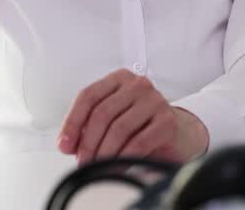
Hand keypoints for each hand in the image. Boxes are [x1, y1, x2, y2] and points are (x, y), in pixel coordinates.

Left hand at [57, 69, 209, 164]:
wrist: (179, 132)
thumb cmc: (141, 125)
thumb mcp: (114, 117)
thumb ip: (90, 125)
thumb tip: (68, 144)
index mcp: (120, 79)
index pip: (88, 96)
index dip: (72, 122)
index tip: (65, 145)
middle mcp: (138, 84)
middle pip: (102, 112)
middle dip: (88, 142)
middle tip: (82, 161)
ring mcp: (155, 100)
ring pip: (119, 128)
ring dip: (104, 153)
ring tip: (98, 166)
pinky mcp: (167, 121)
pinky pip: (139, 142)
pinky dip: (123, 158)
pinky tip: (117, 167)